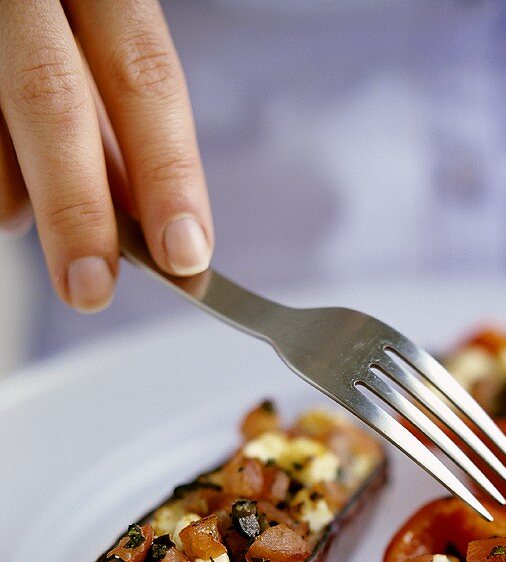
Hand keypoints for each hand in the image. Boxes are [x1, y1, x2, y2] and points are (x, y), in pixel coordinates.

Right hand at [0, 0, 212, 312]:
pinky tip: (12, 207)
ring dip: (23, 195)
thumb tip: (143, 215)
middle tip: (91, 288)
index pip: (145, 75)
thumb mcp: (96, 41)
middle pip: (52, 98)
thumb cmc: (52, 23)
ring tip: (36, 232)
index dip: (168, 170)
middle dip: (76, 207)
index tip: (185, 252)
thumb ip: (116, 111)